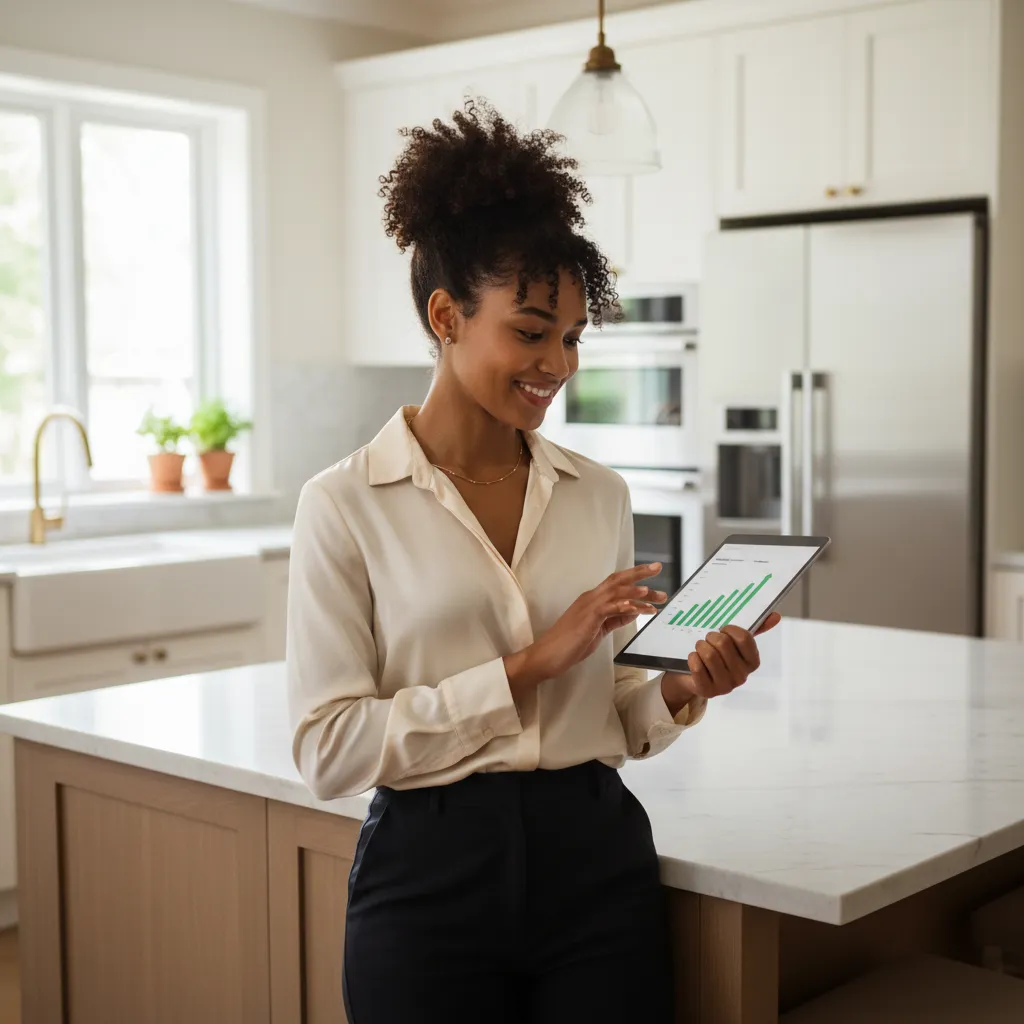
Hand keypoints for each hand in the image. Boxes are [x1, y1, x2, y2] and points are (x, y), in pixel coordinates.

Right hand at [504, 563, 666, 699]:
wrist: (547, 655)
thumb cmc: (570, 644)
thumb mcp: (599, 631)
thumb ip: (615, 619)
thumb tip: (634, 611)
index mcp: (593, 600)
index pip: (616, 583)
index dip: (634, 576)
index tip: (653, 575)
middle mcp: (590, 598)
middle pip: (617, 580)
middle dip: (639, 573)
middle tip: (658, 567)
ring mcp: (588, 607)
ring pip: (614, 592)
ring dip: (636, 591)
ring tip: (653, 592)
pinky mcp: (587, 619)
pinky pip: (606, 609)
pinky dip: (621, 606)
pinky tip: (634, 607)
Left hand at [662, 614, 781, 710]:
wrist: (693, 676)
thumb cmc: (718, 655)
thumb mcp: (735, 642)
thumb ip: (755, 629)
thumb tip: (776, 616)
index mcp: (752, 662)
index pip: (744, 638)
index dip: (730, 629)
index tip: (723, 630)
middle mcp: (742, 676)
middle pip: (723, 643)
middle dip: (711, 636)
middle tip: (708, 639)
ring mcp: (725, 686)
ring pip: (709, 654)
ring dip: (700, 646)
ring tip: (700, 648)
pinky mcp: (708, 691)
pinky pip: (697, 667)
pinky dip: (693, 658)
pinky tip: (695, 659)